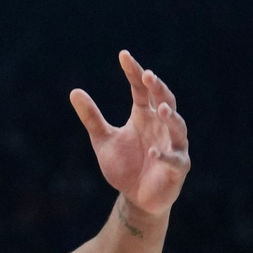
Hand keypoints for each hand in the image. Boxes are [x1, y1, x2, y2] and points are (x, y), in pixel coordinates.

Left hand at [70, 50, 189, 215]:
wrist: (136, 197)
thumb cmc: (124, 166)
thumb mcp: (102, 140)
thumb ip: (91, 117)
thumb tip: (74, 91)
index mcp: (144, 116)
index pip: (141, 89)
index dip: (134, 73)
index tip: (123, 55)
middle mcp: (161, 126)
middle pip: (164, 101)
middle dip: (158, 89)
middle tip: (147, 75)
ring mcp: (173, 145)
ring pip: (177, 126)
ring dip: (169, 117)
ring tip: (158, 108)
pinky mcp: (177, 167)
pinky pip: (173, 159)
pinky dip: (165, 156)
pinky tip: (153, 154)